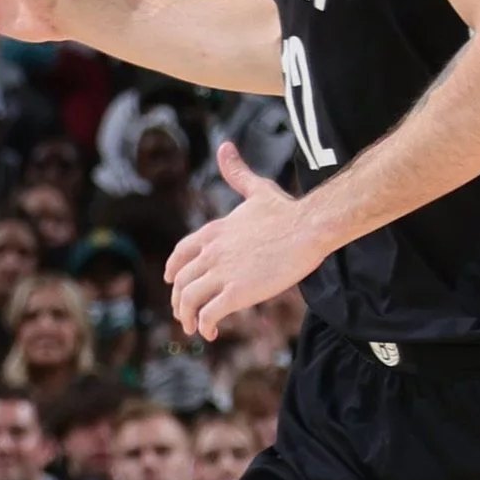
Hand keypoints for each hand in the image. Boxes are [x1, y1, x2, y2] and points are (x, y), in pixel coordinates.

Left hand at [166, 142, 327, 339]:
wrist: (308, 228)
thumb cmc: (286, 210)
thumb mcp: (255, 189)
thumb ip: (236, 173)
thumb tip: (225, 146)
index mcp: (212, 231)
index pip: (180, 254)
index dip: (172, 270)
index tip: (171, 282)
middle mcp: (210, 252)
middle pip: (181, 282)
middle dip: (180, 301)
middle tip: (185, 315)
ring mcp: (221, 272)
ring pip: (189, 300)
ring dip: (188, 317)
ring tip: (195, 328)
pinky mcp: (237, 292)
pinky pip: (209, 314)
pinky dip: (205, 325)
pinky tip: (211, 332)